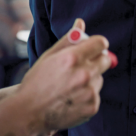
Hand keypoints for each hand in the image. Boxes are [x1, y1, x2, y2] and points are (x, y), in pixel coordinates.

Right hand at [17, 19, 110, 133]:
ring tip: (71, 86)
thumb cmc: (37, 81)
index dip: (97, 43)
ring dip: (91, 79)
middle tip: (82, 65)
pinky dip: (88, 95)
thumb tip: (80, 23)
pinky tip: (72, 98)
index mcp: (72, 58)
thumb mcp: (49, 56)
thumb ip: (68, 39)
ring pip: (100, 78)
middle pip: (105, 59)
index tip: (93, 47)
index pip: (101, 43)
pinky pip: (96, 94)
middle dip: (96, 59)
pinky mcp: (92, 107)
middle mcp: (84, 74)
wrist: (29, 112)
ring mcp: (90, 92)